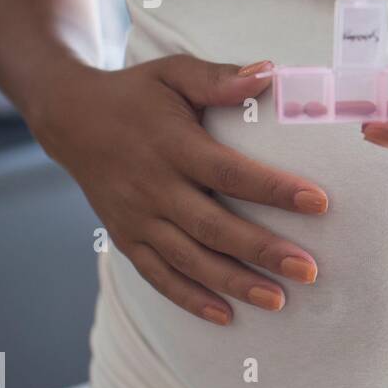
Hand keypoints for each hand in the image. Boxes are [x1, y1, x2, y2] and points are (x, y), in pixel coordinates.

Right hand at [31, 55, 328, 323]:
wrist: (68, 117)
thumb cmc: (136, 93)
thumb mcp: (174, 73)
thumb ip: (219, 78)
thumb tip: (270, 73)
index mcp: (172, 146)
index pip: (230, 173)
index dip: (274, 190)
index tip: (319, 202)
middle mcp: (153, 187)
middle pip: (213, 227)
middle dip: (262, 251)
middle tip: (308, 269)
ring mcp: (137, 217)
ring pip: (189, 260)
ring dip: (234, 283)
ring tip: (280, 301)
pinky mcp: (126, 237)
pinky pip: (158, 275)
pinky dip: (190, 298)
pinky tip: (226, 315)